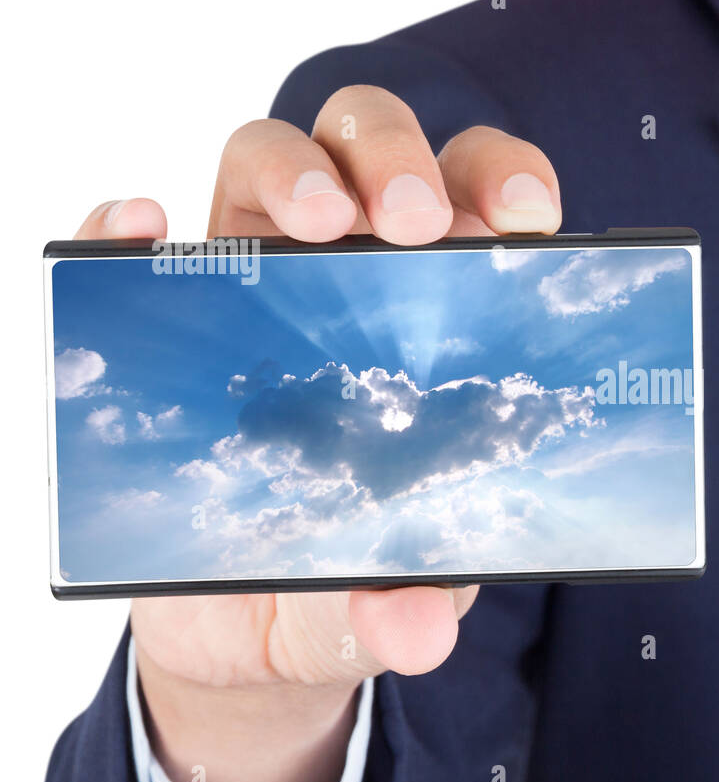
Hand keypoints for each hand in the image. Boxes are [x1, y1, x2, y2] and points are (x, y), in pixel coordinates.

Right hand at [71, 85, 563, 781]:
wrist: (249, 632)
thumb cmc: (349, 583)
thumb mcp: (386, 605)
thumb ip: (401, 611)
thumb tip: (413, 628)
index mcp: (442, 319)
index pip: (485, 205)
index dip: (508, 181)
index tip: (524, 220)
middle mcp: (355, 277)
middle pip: (380, 149)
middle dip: (400, 160)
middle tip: (413, 223)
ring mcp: (256, 284)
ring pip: (272, 157)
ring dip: (295, 167)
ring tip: (316, 221)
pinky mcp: (169, 317)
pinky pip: (137, 243)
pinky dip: (131, 223)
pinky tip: (146, 227)